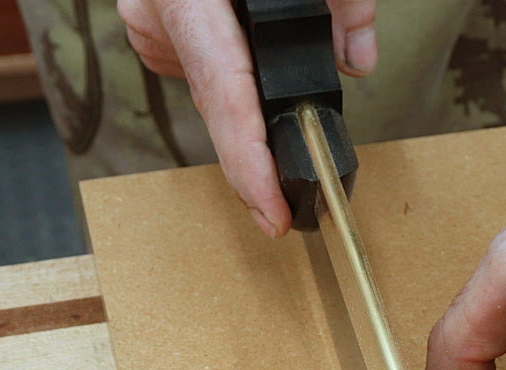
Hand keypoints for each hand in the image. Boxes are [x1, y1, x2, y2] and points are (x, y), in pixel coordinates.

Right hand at [117, 0, 376, 235]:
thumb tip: (359, 58)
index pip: (226, 97)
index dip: (251, 167)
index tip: (273, 214)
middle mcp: (159, 11)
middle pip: (220, 102)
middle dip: (257, 149)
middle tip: (281, 197)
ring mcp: (147, 16)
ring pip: (209, 84)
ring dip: (247, 92)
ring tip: (272, 61)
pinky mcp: (150, 17)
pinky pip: (195, 62)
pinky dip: (229, 68)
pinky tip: (244, 48)